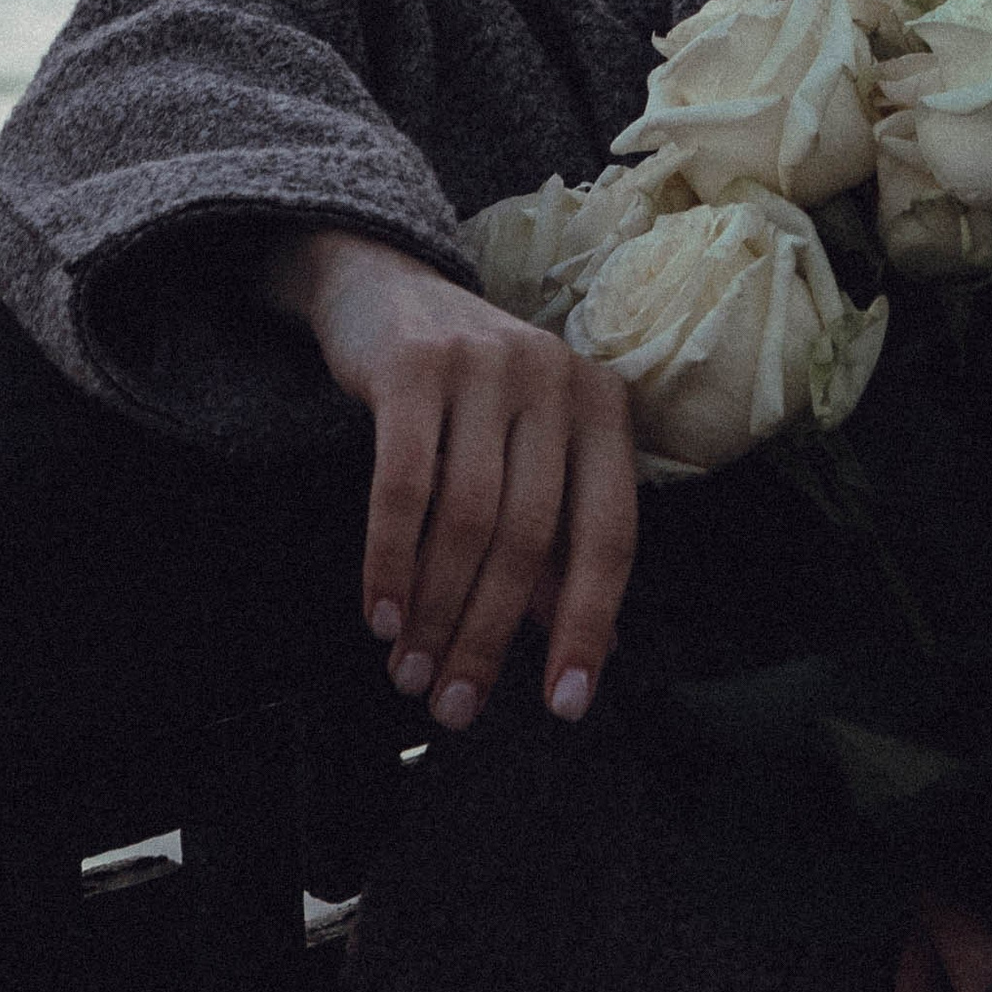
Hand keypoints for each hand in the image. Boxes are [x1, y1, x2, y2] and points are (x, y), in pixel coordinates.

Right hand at [263, 227, 636, 734]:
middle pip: (529, 537)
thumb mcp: (526, 450)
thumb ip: (553, 539)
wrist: (384, 285)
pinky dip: (390, 561)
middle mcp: (553, 378)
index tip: (564, 705)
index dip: (588, 625)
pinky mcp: (413, 365)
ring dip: (435, 613)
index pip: (610, 533)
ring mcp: (484, 365)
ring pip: (466, 519)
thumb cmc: (469, 394)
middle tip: (454, 706)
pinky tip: (380, 615)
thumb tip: (578, 648)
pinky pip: (402, 485)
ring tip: (409, 673)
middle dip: (488, 637)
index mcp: (601, 404)